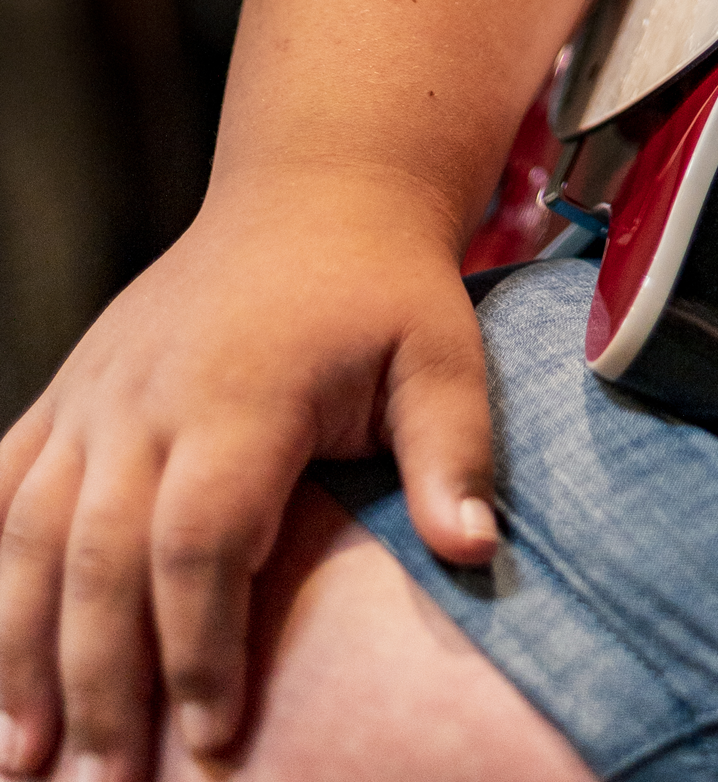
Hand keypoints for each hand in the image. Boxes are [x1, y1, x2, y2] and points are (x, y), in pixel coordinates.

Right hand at [0, 169, 497, 779]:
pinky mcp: (69, 390)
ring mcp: (96, 390)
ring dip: (16, 646)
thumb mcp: (443, 351)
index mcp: (243, 389)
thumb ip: (454, 451)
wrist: (316, 189)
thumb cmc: (384, 285)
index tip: (215, 740)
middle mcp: (148, 392)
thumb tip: (474, 551)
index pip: (201, 539)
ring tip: (21, 758)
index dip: (199, 644)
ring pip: (30, 531)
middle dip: (98, 678)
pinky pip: (1, 481)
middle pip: (101, 553)